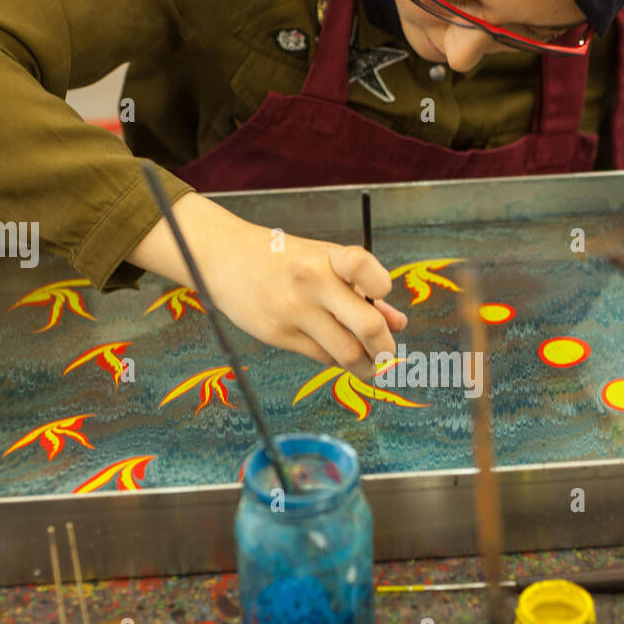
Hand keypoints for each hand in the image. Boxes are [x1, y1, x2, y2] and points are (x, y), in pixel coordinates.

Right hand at [127, 193, 407, 379]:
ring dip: (364, 366)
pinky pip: (321, 357)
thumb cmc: (285, 260)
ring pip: (346, 353)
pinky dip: (337, 361)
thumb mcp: (325, 262)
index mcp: (329, 257)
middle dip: (385, 349)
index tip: (381, 297)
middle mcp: (313, 282)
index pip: (365, 268)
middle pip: (367, 326)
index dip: (382, 287)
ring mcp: (294, 311)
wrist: (224, 258)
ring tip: (368, 365)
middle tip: (387, 356)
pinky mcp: (278, 334)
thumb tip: (398, 323)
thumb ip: (363, 290)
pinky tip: (337, 354)